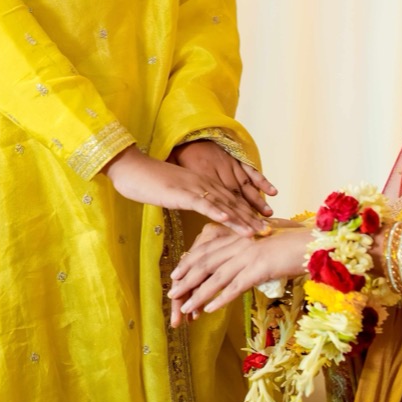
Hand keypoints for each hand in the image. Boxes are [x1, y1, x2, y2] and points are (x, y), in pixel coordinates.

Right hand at [103, 146, 265, 236]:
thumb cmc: (150, 182)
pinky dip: (217, 212)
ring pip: (223, 205)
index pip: (230, 201)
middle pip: (233, 203)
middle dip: (252, 219)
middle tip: (270, 232)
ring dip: (241, 219)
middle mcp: (204, 184)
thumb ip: (189, 201)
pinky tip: (229, 220)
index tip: (262, 225)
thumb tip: (198, 211)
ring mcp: (194, 188)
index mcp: (203, 185)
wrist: (131, 169)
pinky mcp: (181, 193)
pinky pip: (203, 203)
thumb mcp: (174, 194)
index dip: (247, 213)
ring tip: (257, 232)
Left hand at [168, 223, 312, 325]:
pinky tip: (209, 310)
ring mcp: (248, 256)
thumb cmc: (292, 241)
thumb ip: (249, 247)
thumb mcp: (265, 241)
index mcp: (239, 236)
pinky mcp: (259, 269)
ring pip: (216, 277)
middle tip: (172, 293)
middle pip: (205, 263)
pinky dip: (220, 299)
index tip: (176, 274)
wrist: (312, 241)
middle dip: (186, 279)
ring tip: (184, 308)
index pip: (206, 249)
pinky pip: (235, 286)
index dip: (189, 262)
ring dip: (198, 294)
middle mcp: (239, 244)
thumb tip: (237, 259)